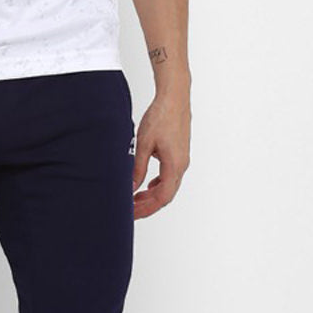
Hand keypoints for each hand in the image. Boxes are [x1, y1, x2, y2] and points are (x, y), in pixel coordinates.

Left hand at [132, 90, 189, 217]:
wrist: (174, 98)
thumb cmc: (161, 116)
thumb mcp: (143, 144)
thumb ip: (137, 168)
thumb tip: (131, 186)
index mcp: (174, 165)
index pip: (161, 197)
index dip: (146, 208)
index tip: (132, 213)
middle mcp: (181, 166)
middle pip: (166, 196)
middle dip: (148, 206)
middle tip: (130, 211)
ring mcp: (182, 160)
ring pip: (168, 187)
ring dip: (152, 196)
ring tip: (135, 200)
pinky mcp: (179, 154)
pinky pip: (170, 177)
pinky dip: (158, 186)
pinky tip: (146, 186)